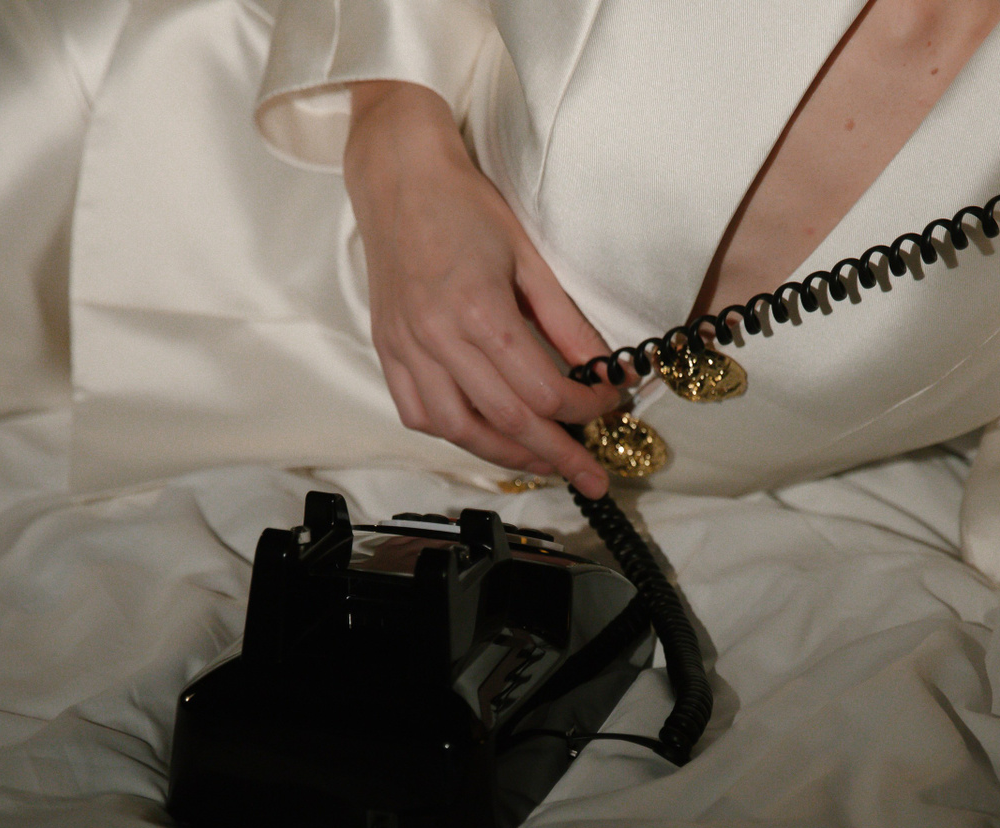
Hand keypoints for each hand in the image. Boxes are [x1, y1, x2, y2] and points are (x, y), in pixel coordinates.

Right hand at [344, 81, 620, 496]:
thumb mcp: (529, 258)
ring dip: (507, 455)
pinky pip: (419, 413)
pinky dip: (456, 434)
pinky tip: (484, 436)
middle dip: (558, 455)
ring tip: (543, 464)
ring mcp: (407, 348)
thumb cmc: (466, 206)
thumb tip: (605, 368)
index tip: (610, 405)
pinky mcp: (389, 350)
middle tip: (593, 478)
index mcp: (479, 311)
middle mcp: (438, 338)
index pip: (544, 390)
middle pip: (508, 421)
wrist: (399, 177)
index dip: (585, 408)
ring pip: (460, 429)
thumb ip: (565, 322)